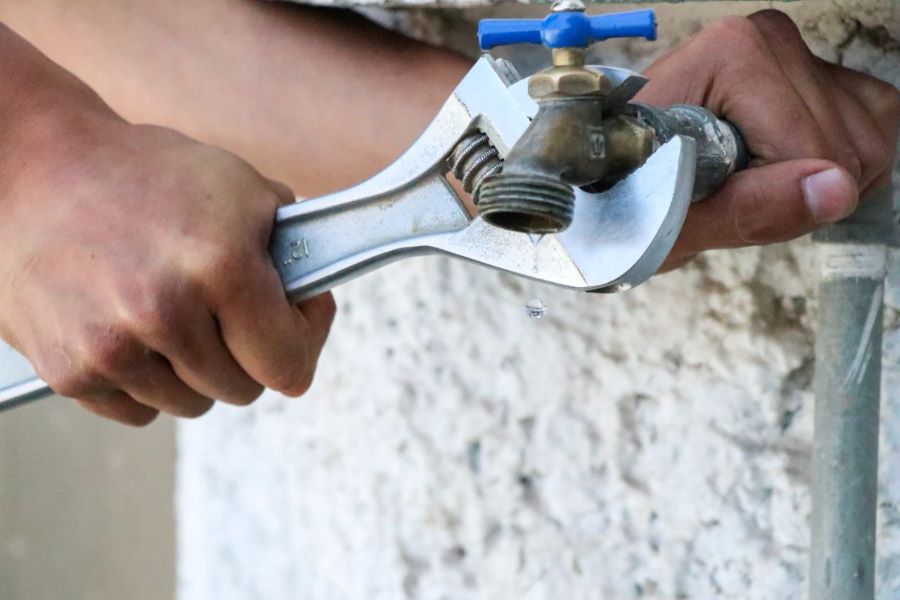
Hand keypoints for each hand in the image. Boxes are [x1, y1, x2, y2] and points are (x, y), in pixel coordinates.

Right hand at [0, 112, 334, 424]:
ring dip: (194, 371)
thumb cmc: (147, 175)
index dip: (302, 342)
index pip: (290, 365)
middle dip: (246, 353)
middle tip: (226, 311)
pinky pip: (139, 411)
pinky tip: (133, 329)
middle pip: (242, 390)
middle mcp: (164, 312)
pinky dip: (146, 382)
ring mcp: (111, 348)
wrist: (35, 169)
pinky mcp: (69, 371)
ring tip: (174, 313)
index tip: (293, 324)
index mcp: (221, 266)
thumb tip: (314, 303)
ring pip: (191, 404)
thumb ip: (294, 248)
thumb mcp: (243, 188)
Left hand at [634, 10, 899, 269]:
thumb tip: (833, 189)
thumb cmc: (634, 192)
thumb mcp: (675, 222)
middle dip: (790, 191)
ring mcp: (797, 53)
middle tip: (725, 194)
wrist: (622, 174)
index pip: (810, 149)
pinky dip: (843, 167)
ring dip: (817, 183)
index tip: (715, 197)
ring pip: (869, 142)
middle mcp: (768, 38)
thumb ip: (749, 209)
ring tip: (746, 183)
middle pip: (843, 147)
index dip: (770, 198)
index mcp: (730, 55)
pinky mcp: (821, 73)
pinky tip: (784, 172)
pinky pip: (878, 126)